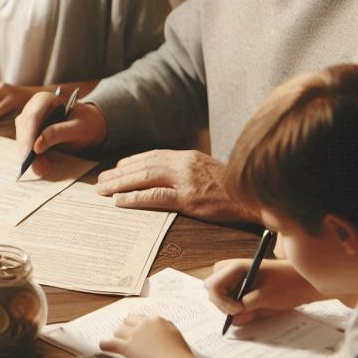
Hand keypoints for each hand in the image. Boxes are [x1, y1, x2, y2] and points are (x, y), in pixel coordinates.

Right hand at [14, 93, 106, 176]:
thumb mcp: (78, 127)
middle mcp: (32, 107)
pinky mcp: (28, 132)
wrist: (88, 125)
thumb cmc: (85, 122)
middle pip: (24, 128)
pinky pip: (25, 144)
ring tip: (41, 169)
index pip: (32, 116)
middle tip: (34, 167)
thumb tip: (37, 147)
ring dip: (29, 155)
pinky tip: (38, 166)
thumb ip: (58, 133)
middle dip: (28, 148)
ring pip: (22, 137)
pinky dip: (31, 156)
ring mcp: (28, 119)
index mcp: (45, 99)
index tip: (30, 153)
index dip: (29, 135)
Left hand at [96, 150, 248, 220]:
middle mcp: (184, 164)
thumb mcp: (207, 170)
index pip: (152, 156)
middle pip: (143, 166)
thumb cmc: (233, 188)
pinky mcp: (189, 199)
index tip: (116, 168)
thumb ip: (186, 170)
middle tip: (100, 181)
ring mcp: (186, 181)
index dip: (131, 162)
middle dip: (119, 174)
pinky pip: (155, 197)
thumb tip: (163, 176)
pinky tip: (119, 201)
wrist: (256, 198)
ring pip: (144, 178)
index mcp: (187, 156)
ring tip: (103, 190)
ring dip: (119, 184)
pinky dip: (135, 198)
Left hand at [100, 314, 194, 357]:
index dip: (136, 326)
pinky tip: (103, 347)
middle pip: (127, 322)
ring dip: (118, 338)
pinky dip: (105, 345)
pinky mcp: (127, 346)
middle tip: (126, 337)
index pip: (140, 319)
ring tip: (117, 344)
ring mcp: (134, 334)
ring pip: (118, 331)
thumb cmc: (181, 355)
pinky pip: (110, 343)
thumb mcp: (176, 335)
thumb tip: (161, 327)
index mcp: (156, 320)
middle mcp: (144, 324)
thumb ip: (166, 328)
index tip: (135, 330)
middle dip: (126, 329)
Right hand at [205, 258, 321, 326]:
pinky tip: (252, 312)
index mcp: (235, 267)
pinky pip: (231, 298)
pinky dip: (239, 309)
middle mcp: (231, 271)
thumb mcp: (265, 298)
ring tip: (251, 314)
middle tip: (242, 314)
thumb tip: (233, 318)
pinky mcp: (242, 286)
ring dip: (232, 308)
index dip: (221, 301)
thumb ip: (246, 307)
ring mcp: (236, 278)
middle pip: (213, 290)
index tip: (238, 311)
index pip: (212, 286)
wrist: (306, 282)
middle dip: (224, 305)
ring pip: (221, 296)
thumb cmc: (288, 285)